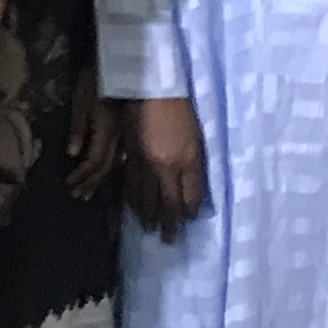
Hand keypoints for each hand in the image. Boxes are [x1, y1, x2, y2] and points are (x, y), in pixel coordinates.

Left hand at [66, 68, 122, 194]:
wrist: (126, 58)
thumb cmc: (96, 76)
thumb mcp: (81, 99)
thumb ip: (77, 127)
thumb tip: (71, 153)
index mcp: (105, 130)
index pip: (94, 162)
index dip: (82, 176)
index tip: (69, 186)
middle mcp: (119, 136)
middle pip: (106, 167)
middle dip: (91, 183)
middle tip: (79, 196)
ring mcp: (128, 132)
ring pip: (117, 162)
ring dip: (102, 178)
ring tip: (92, 191)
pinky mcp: (131, 127)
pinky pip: (126, 153)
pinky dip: (115, 165)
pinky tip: (115, 169)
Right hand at [126, 97, 206, 237]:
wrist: (150, 86)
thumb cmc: (180, 106)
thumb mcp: (196, 134)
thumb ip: (194, 161)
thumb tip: (191, 181)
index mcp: (188, 159)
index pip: (191, 196)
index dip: (189, 212)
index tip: (188, 221)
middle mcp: (167, 166)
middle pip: (169, 203)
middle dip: (170, 224)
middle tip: (169, 241)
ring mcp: (147, 163)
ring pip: (148, 197)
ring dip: (150, 216)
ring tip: (151, 230)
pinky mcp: (131, 156)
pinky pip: (132, 185)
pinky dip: (134, 200)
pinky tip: (136, 209)